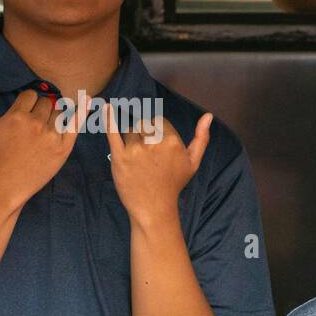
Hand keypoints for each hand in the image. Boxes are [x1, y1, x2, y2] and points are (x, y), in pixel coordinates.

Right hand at [0, 75, 77, 211]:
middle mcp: (36, 124)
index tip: (25, 110)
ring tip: (46, 126)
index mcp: (16, 117)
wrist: (6, 185)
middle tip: (34, 122)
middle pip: (46, 103)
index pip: (30, 95)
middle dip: (41, 108)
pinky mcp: (64, 148)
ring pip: (60, 112)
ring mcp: (52, 136)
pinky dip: (81, 112)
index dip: (27, 101)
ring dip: (55, 115)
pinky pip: (75, 125)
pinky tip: (89, 100)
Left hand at [104, 106, 209, 226]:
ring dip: (131, 140)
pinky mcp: (120, 157)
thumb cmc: (173, 184)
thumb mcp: (193, 162)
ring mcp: (136, 150)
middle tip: (146, 154)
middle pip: (144, 124)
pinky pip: (112, 132)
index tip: (157, 147)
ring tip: (137, 159)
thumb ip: (202, 138)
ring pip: (129, 131)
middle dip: (144, 134)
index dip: (157, 131)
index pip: (159, 121)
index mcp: (172, 142)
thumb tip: (208, 116)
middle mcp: (154, 143)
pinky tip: (107, 107)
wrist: (154, 207)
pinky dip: (109, 118)